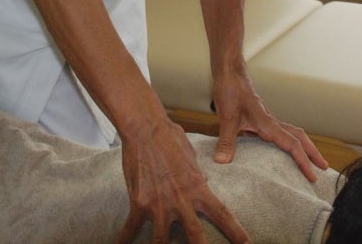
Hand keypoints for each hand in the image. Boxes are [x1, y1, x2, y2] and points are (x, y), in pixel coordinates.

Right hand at [116, 114, 250, 243]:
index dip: (236, 232)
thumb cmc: (170, 137)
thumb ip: (196, 175)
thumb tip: (202, 182)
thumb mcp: (191, 157)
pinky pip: (131, 228)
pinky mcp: (138, 203)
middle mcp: (180, 200)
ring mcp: (158, 204)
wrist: (145, 128)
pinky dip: (125, 239)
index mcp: (198, 187)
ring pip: (162, 240)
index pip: (222, 214)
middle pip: (195, 237)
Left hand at [211, 70, 327, 181]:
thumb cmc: (231, 90)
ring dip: (302, 146)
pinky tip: (279, 152)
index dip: (303, 161)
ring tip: (309, 160)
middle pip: (299, 137)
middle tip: (324, 167)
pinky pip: (279, 133)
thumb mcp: (227, 117)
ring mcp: (266, 119)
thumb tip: (222, 162)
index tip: (312, 175)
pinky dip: (286, 142)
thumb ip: (226, 141)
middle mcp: (271, 122)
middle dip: (312, 152)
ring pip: (291, 134)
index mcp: (268, 124)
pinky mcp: (259, 118)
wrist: (229, 72)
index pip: (292, 144)